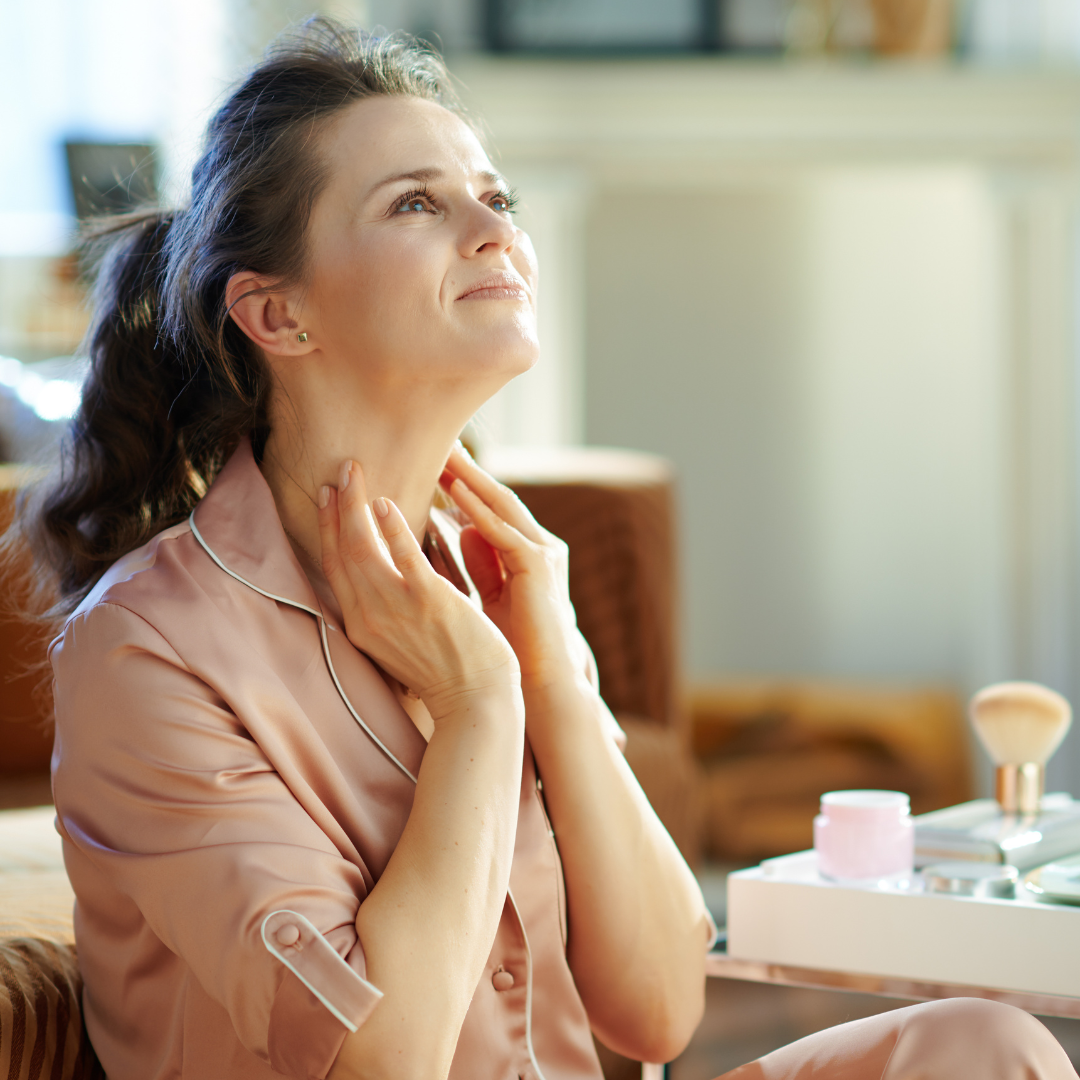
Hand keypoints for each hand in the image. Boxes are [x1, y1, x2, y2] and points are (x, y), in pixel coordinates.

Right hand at [318, 460, 517, 721]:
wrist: (475, 700)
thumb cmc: (444, 670)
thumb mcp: (399, 641)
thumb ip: (385, 609)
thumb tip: (384, 577)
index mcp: (361, 626)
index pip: (334, 569)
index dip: (327, 531)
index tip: (327, 500)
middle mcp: (368, 617)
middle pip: (340, 552)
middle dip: (336, 509)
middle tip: (338, 473)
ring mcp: (395, 608)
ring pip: (362, 547)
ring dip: (354, 506)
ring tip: (353, 473)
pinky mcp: (427, 600)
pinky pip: (402, 555)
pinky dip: (390, 528)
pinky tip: (385, 503)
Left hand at [441, 444, 589, 692]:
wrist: (542, 684)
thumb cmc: (514, 649)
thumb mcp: (490, 596)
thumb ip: (481, 564)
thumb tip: (458, 533)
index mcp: (526, 554)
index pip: (489, 509)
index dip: (462, 484)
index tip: (433, 462)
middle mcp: (539, 547)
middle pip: (495, 498)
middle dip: (466, 470)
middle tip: (438, 440)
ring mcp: (542, 554)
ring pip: (502, 505)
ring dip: (471, 477)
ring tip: (444, 451)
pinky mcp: (538, 567)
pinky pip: (504, 530)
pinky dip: (479, 510)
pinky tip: (457, 490)